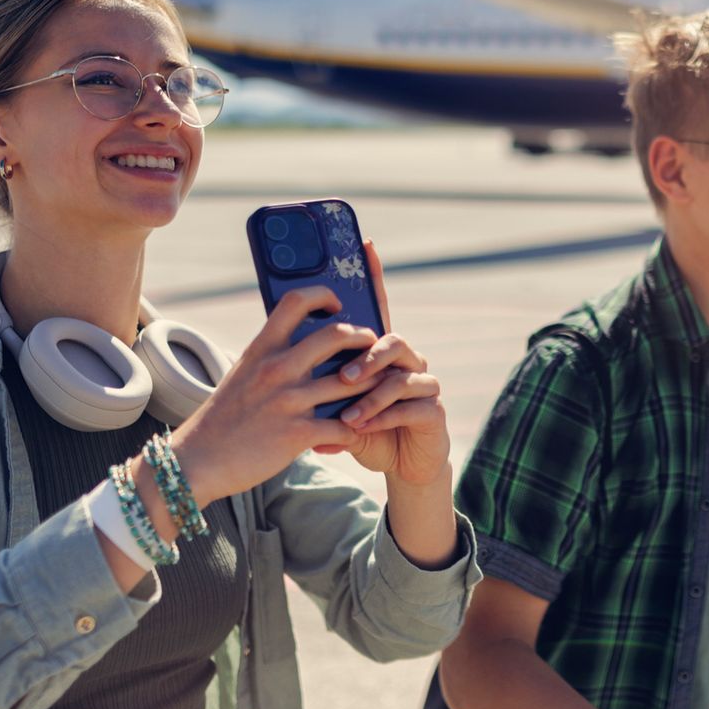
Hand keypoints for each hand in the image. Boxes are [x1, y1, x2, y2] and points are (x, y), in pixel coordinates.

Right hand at [169, 285, 386, 503]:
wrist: (197, 461)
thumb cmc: (223, 419)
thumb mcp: (242, 374)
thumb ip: (270, 357)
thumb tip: (299, 343)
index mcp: (262, 349)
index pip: (296, 301)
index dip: (323, 294)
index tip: (337, 305)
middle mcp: (277, 368)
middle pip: (337, 335)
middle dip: (364, 338)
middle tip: (372, 346)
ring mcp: (289, 401)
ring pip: (351, 381)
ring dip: (372, 384)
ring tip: (379, 388)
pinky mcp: (298, 434)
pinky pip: (344, 426)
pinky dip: (356, 429)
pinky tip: (357, 430)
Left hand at [335, 240, 450, 486]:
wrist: (399, 465)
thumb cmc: (363, 428)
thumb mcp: (335, 405)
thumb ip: (317, 385)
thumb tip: (275, 363)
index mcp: (380, 353)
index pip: (378, 307)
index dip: (374, 275)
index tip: (365, 243)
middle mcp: (407, 361)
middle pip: (393, 340)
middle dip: (368, 356)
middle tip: (343, 375)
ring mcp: (424, 384)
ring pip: (404, 375)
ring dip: (373, 392)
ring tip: (349, 411)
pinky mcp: (434, 412)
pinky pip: (412, 406)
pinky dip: (384, 416)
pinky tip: (364, 427)